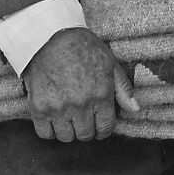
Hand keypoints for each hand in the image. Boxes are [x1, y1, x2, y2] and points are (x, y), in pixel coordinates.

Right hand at [22, 27, 138, 142]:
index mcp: (100, 95)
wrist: (49, 37)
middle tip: (83, 119)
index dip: (103, 129)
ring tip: (68, 118)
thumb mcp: (109, 63)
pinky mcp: (38, 108)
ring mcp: (58, 108)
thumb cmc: (81, 47)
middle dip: (87, 129)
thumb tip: (135, 109)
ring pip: (66, 137)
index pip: (105, 128)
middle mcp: (80, 105)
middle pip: (85, 135)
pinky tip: (54, 119)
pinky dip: (50, 130)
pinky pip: (45, 133)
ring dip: (69, 131)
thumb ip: (123, 88)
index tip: (99, 125)